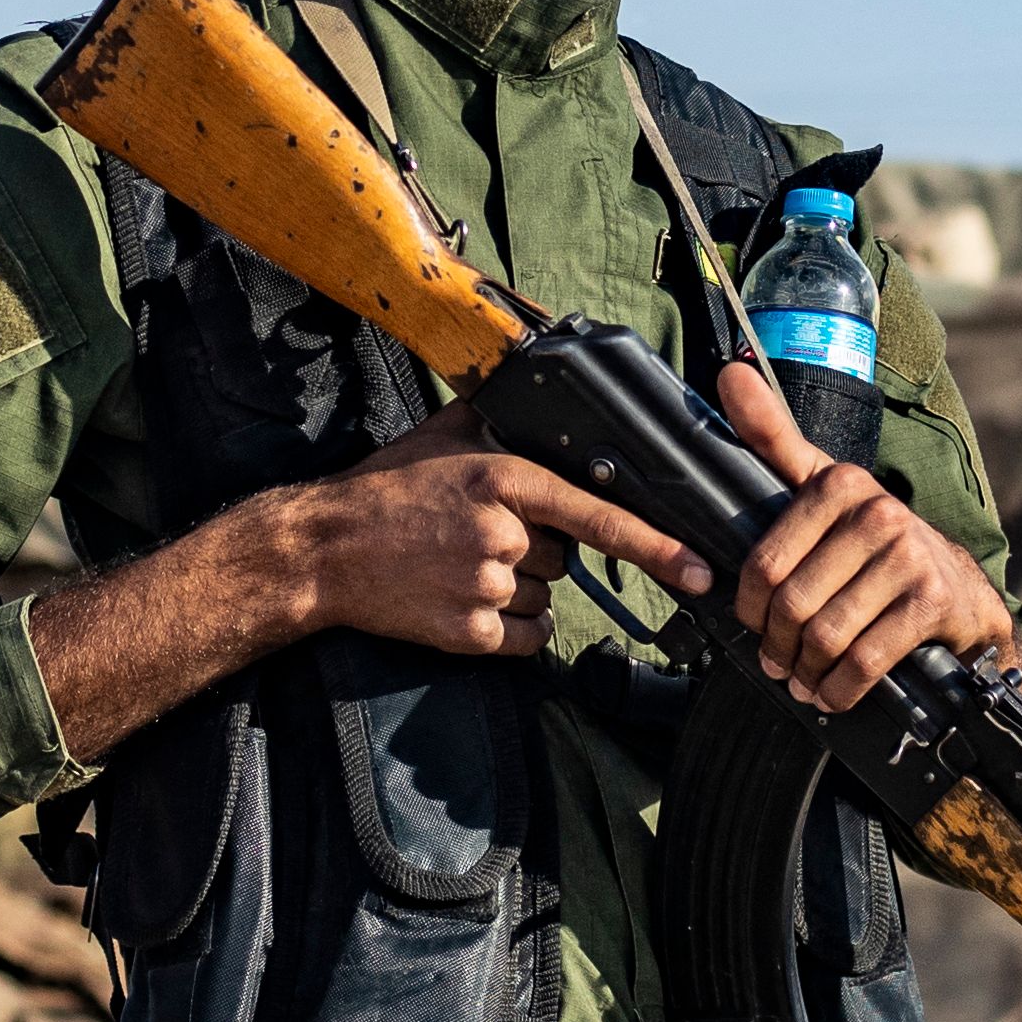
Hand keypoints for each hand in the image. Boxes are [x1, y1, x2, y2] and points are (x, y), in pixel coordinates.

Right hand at [281, 409, 713, 662]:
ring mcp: (486, 588)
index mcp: (506, 481)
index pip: (599, 517)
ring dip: (519, 590)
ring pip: (545, 600)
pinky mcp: (469, 635)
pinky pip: (524, 639)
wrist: (325, 550)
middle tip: (478, 537)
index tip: (697, 567)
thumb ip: (502, 415)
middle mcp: (503, 535)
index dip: (655, 545)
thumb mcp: (444, 434)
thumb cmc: (386, 489)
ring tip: (461, 566)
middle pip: (565, 559)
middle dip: (536, 551)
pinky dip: (508, 630)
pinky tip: (465, 600)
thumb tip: (539, 382)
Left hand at [711, 349, 1014, 711]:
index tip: (753, 626)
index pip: (764, 562)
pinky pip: (866, 660)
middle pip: (793, 603)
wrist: (962, 594)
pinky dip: (841, 688)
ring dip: (807, 672)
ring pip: (827, 635)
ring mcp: (910, 558)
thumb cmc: (875, 547)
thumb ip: (774, 439)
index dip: (749, 607)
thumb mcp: (824, 487)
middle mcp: (878, 513)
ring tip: (802, 681)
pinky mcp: (933, 603)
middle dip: (778, 646)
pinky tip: (833, 694)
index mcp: (840, 484)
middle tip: (778, 663)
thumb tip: (730, 370)